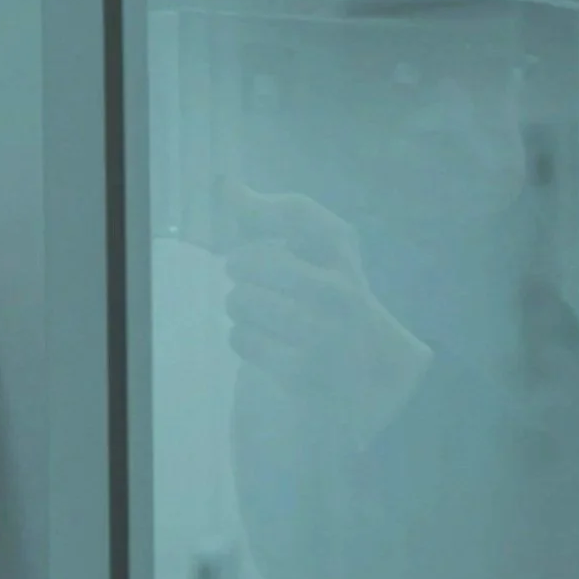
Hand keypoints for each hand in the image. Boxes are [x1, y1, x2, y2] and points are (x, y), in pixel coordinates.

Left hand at [220, 182, 433, 446]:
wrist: (352, 395)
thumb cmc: (317, 315)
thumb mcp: (304, 264)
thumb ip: (265, 222)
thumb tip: (226, 183)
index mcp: (345, 258)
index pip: (302, 215)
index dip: (261, 207)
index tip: (234, 200)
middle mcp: (344, 293)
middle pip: (256, 260)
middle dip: (239, 272)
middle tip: (252, 286)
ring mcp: (328, 334)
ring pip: (243, 300)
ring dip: (240, 309)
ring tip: (260, 317)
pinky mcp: (306, 372)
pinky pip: (243, 339)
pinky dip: (243, 340)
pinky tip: (264, 345)